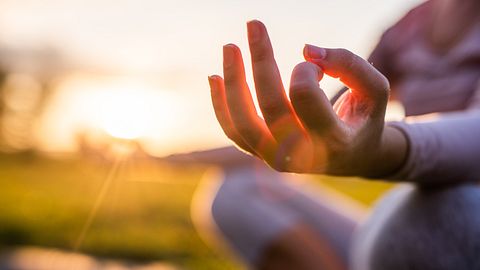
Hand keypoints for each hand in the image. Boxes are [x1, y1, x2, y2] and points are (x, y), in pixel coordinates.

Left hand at [209, 20, 406, 176]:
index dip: (304, 69)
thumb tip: (306, 50)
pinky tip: (215, 77)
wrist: (353, 158)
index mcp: (333, 140)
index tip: (314, 65)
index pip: (304, 96)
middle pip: (270, 106)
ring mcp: (277, 159)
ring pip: (243, 123)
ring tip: (229, 47)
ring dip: (233, 82)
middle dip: (261, 60)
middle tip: (254, 24)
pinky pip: (234, 131)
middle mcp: (302, 156)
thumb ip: (349, 63)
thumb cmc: (364, 118)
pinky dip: (221, 105)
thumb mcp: (374, 89)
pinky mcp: (261, 155)